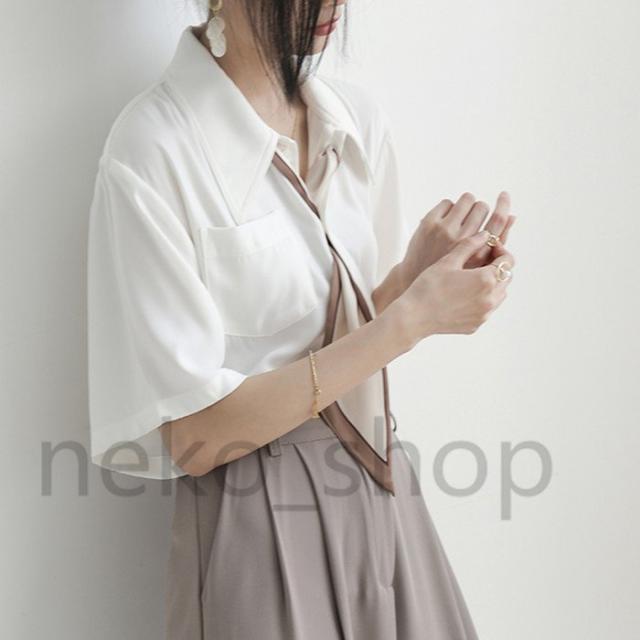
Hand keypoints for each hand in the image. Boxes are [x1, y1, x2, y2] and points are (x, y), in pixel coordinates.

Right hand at [391, 230, 515, 347]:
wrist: (414, 317)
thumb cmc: (428, 287)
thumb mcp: (448, 261)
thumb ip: (470, 245)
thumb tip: (485, 235)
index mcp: (486, 279)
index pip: (508, 260)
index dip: (500, 250)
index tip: (489, 246)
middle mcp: (490, 298)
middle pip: (506, 277)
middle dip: (498, 266)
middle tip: (482, 260)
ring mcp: (484, 314)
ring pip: (499, 295)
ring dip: (493, 283)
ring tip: (473, 277)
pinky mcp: (476, 325)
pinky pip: (487, 309)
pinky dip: (483, 299)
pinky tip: (465, 294)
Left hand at [397, 191, 516, 288]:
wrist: (416, 277)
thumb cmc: (452, 270)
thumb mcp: (478, 263)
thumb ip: (496, 241)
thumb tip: (512, 216)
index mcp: (477, 253)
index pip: (497, 221)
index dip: (503, 205)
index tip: (504, 194)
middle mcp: (462, 240)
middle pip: (481, 207)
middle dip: (479, 210)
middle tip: (472, 219)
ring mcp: (444, 230)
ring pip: (466, 199)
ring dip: (466, 205)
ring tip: (460, 217)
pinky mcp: (428, 223)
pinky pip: (447, 202)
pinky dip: (449, 208)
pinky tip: (446, 220)